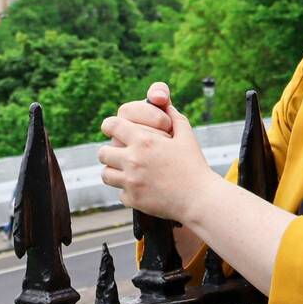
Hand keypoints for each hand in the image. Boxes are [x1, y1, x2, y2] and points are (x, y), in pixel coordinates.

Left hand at [97, 82, 215, 222]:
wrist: (199, 198)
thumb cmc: (194, 165)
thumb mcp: (186, 135)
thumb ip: (173, 116)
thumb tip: (165, 103)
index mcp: (144, 141)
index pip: (112, 125)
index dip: (109, 126)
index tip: (111, 129)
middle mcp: (133, 160)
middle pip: (103, 152)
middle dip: (109, 152)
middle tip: (119, 154)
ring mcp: (131, 181)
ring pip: (105, 174)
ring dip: (114, 171)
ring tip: (126, 171)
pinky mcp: (134, 200)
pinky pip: (120, 194)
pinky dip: (128, 192)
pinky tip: (140, 188)